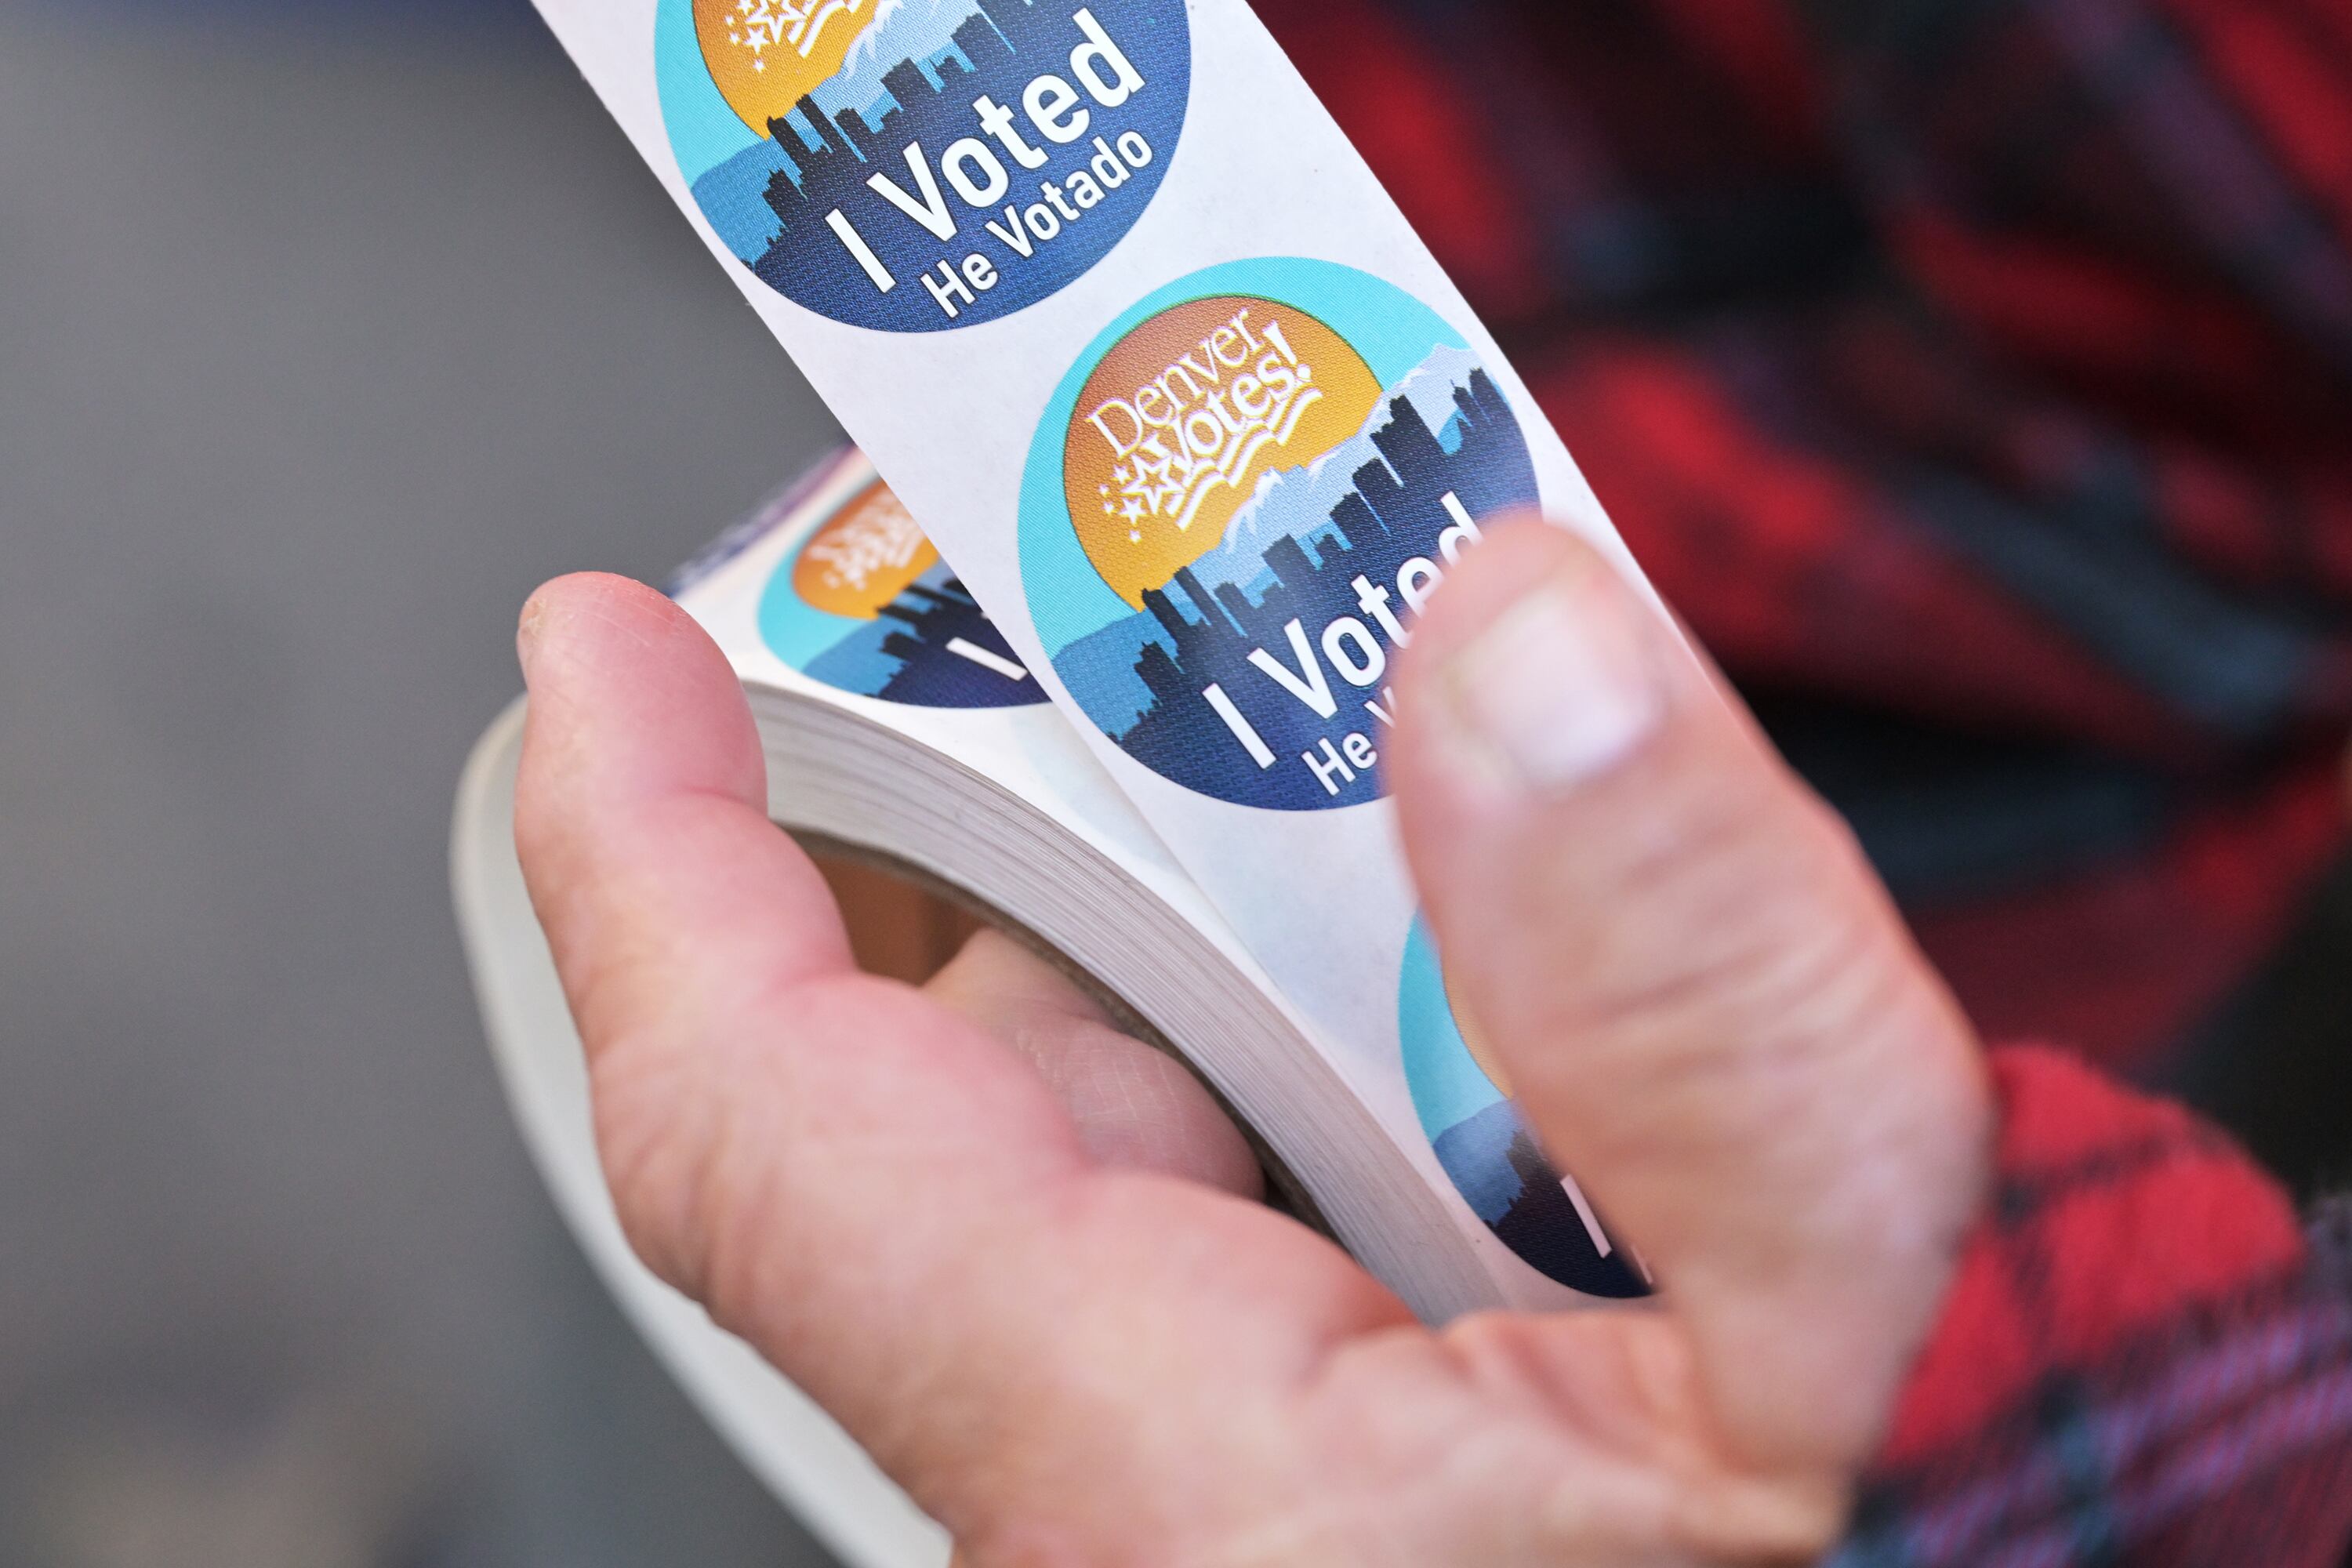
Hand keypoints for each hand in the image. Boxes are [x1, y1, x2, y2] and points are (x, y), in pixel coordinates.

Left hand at [511, 521, 1991, 1565]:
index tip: (605, 650)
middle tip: (1123, 575)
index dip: (649, 866)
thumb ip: (1701, 999)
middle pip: (955, 1069)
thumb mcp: (1885, 1302)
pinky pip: (1216, 1163)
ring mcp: (1202, 1447)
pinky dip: (1289, 1007)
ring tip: (1342, 721)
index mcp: (1180, 1478)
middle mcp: (1128, 1472)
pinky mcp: (1284, 1428)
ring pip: (1105, 1100)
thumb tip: (1514, 648)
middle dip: (1033, 805)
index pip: (768, 1136)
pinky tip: (1434, 933)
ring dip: (1201, 896)